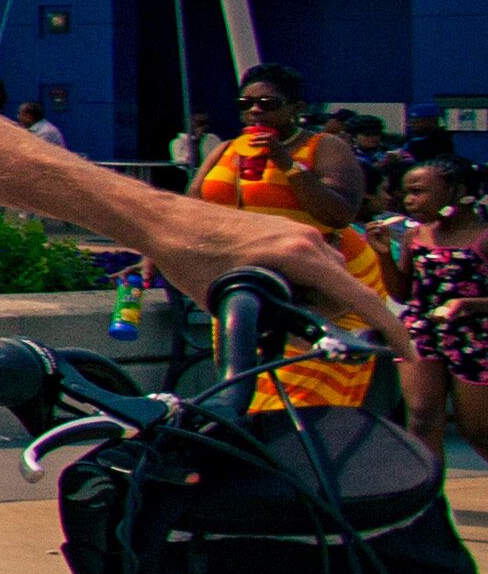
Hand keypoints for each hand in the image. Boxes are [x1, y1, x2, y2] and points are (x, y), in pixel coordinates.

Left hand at [136, 193, 393, 333]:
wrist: (169, 222)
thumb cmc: (194, 259)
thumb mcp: (235, 302)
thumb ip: (279, 321)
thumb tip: (309, 340)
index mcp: (302, 257)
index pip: (360, 298)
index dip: (387, 329)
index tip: (405, 351)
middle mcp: (310, 241)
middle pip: (344, 293)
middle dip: (326, 315)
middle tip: (280, 321)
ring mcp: (301, 234)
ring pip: (328, 281)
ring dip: (309, 300)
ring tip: (262, 299)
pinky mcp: (288, 233)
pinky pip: (312, 267)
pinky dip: (300, 284)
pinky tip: (264, 286)